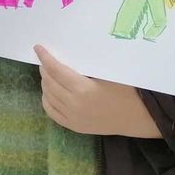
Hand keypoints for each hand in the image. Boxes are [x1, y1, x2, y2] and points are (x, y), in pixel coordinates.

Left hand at [35, 45, 161, 137]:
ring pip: (48, 97)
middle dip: (44, 69)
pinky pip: (52, 112)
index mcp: (83, 89)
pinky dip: (47, 100)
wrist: (136, 117)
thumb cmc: (125, 90)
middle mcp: (74, 104)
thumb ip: (85, 66)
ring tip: (48, 74)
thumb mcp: (107, 73)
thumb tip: (66, 53)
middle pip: (49, 83)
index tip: (38, 48)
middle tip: (45, 60)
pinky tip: (49, 92)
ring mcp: (72, 118)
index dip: (45, 58)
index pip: (56, 70)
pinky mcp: (74, 126)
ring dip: (45, 83)